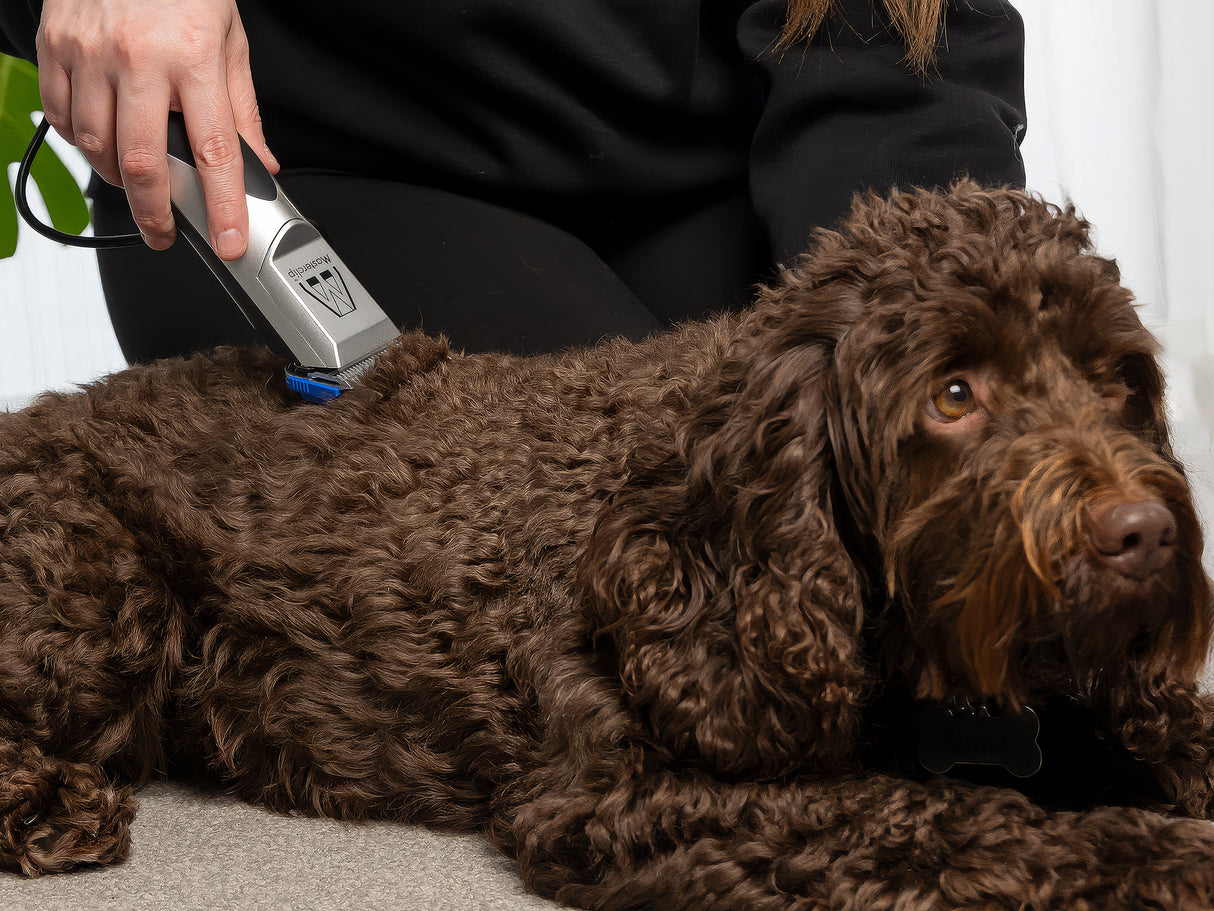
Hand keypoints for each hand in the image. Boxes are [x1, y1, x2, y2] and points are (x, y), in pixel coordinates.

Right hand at [35, 0, 278, 259]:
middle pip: (143, 163)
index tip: (229, 241)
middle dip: (156, 213)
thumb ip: (244, 112)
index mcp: (194, 59)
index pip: (214, 152)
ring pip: (97, 146)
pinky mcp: (55, 46)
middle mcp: (138, 58)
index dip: (223, 206)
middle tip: (166, 234)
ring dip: (119, 178)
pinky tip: (104, 141)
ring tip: (139, 181)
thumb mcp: (230, 44)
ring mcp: (90, 52)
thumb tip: (262, 166)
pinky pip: (62, 116)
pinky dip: (83, 142)